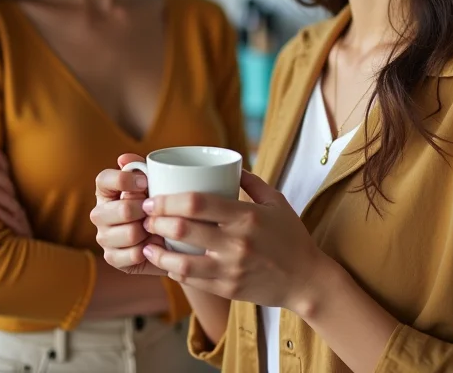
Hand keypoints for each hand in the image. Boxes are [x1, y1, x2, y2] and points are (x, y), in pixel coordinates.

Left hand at [0, 143, 32, 237]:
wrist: (31, 260)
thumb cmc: (15, 236)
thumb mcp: (9, 214)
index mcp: (15, 198)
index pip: (8, 174)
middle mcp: (18, 204)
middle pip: (5, 183)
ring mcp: (19, 217)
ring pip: (5, 199)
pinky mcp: (18, 231)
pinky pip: (6, 219)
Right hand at [90, 153, 166, 276]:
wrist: (167, 238)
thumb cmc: (156, 204)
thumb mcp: (153, 184)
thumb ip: (141, 168)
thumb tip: (124, 158)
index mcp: (106, 190)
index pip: (103, 179)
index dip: (124, 180)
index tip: (145, 183)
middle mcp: (99, 213)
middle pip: (121, 209)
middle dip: (145, 210)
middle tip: (156, 210)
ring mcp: (104, 237)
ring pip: (129, 233)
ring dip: (149, 231)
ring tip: (157, 227)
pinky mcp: (112, 258)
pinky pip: (133, 254)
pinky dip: (150, 249)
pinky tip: (154, 244)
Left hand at [141, 170, 326, 312]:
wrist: (306, 280)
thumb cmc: (291, 236)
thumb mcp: (276, 201)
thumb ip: (251, 181)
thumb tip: (230, 164)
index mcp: (245, 216)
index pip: (198, 203)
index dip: (169, 200)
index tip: (154, 197)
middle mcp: (236, 243)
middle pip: (183, 229)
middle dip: (156, 221)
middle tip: (146, 215)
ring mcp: (230, 269)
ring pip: (181, 262)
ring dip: (158, 251)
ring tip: (146, 242)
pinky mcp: (228, 288)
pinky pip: (192, 281)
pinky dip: (173, 270)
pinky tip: (163, 262)